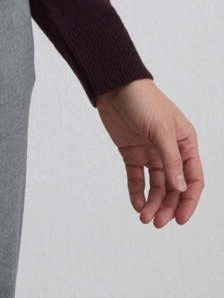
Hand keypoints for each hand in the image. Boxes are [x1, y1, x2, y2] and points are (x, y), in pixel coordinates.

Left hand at [95, 78, 202, 226]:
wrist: (113, 85)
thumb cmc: (143, 99)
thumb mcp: (161, 129)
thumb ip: (171, 159)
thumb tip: (181, 188)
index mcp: (185, 142)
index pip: (193, 178)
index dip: (189, 201)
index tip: (180, 219)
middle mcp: (170, 150)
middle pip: (174, 187)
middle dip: (168, 206)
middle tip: (158, 222)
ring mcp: (151, 152)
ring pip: (156, 186)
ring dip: (153, 203)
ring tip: (145, 218)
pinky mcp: (132, 153)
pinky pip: (137, 178)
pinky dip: (137, 192)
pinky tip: (136, 204)